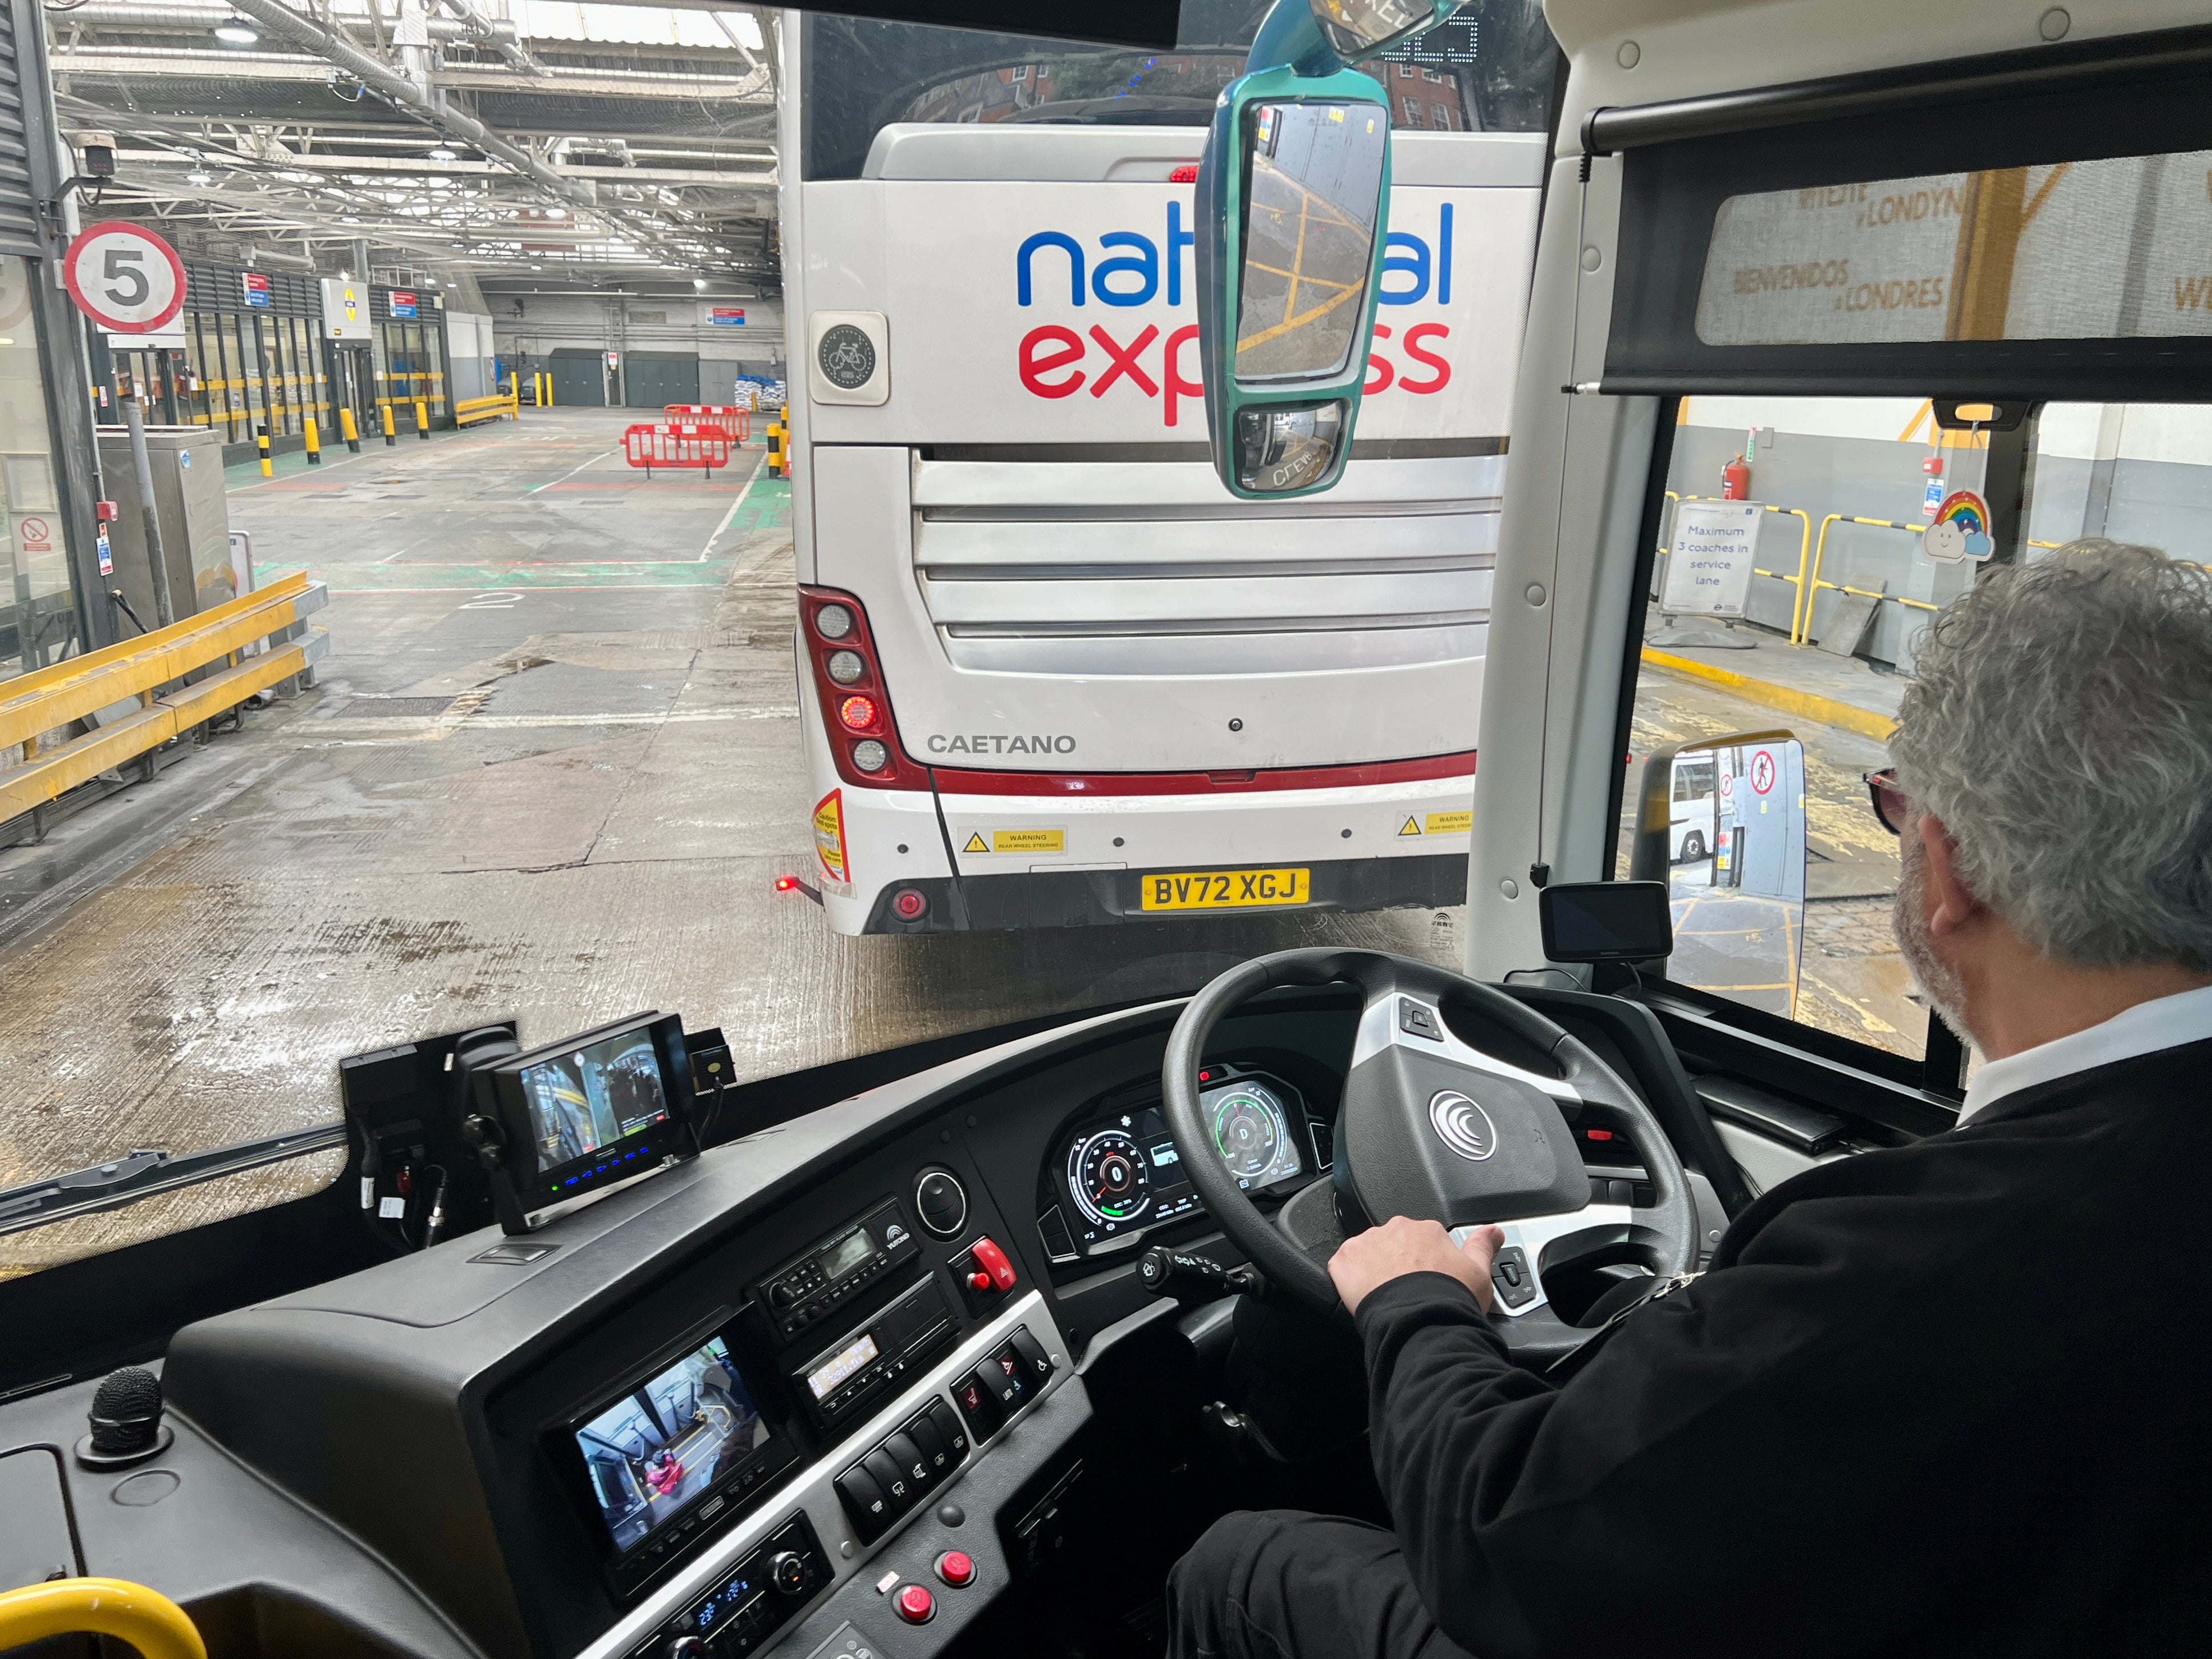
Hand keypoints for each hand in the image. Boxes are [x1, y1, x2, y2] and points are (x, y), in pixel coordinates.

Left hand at [1327, 1215, 1503, 1315]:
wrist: (1422, 1319)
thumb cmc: (1451, 1298)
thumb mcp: (1479, 1272)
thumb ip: (1483, 1246)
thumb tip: (1494, 1231)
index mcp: (1426, 1231)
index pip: (1421, 1240)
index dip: (1423, 1263)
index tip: (1425, 1279)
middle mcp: (1396, 1230)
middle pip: (1392, 1244)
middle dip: (1396, 1264)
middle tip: (1404, 1291)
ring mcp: (1368, 1243)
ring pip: (1367, 1254)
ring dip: (1372, 1270)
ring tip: (1384, 1297)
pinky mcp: (1344, 1261)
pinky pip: (1342, 1266)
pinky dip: (1348, 1279)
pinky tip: (1360, 1297)